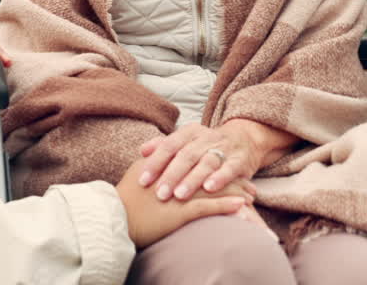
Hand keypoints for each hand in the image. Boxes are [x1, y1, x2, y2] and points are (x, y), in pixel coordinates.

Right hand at [115, 157, 249, 247]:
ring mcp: (178, 193)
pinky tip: (241, 207)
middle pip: (210, 172)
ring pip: (213, 189)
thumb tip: (154, 149)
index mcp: (166, 163)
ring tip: (252, 197)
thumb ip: (151, 158)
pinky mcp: (180, 211)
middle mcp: (175, 175)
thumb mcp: (139, 170)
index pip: (198, 160)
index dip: (216, 165)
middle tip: (250, 186)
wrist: (114, 218)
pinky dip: (226, 206)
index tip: (231, 172)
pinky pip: (207, 207)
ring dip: (235, 192)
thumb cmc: (125, 198)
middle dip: (232, 179)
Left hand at [137, 122, 261, 202]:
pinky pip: (229, 168)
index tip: (143, 181)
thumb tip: (142, 151)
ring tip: (180, 195)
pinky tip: (209, 189)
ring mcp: (224, 148)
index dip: (155, 163)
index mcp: (190, 132)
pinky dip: (220, 178)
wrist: (245, 140)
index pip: (168, 145)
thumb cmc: (207, 148)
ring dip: (192, 179)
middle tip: (159, 194)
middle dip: (171, 175)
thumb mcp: (187, 143)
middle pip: (186, 155)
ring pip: (206, 162)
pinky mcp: (240, 160)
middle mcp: (206, 137)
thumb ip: (164, 146)